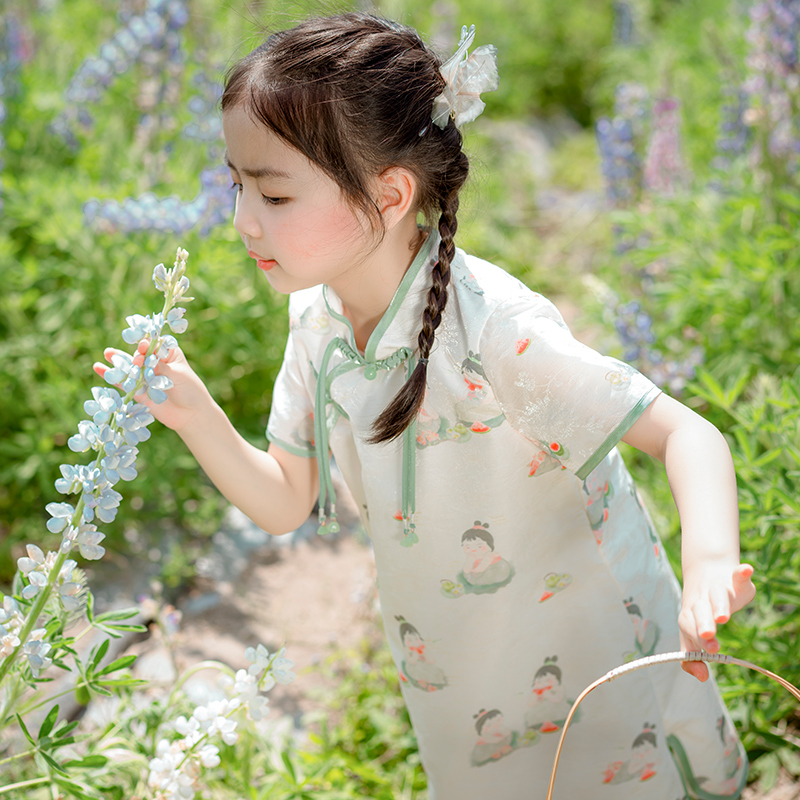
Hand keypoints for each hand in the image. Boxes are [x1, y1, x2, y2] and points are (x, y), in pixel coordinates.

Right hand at [94, 340, 212, 433]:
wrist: (191, 415)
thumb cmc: (190, 390)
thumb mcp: (177, 375)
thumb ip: (159, 367)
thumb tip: (142, 357)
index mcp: (169, 354)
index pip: (155, 345)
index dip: (148, 345)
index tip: (144, 347)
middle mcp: (155, 363)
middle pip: (141, 355)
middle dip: (136, 355)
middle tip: (136, 360)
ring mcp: (145, 377)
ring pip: (130, 367)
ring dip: (118, 360)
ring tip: (107, 353)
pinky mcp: (138, 391)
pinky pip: (123, 382)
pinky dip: (111, 376)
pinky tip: (98, 368)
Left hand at [678, 562, 755, 680]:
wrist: (705, 572)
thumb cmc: (699, 611)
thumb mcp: (692, 633)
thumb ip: (693, 655)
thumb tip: (702, 677)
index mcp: (690, 614)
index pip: (688, 626)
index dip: (697, 638)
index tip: (710, 651)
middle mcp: (702, 600)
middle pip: (700, 611)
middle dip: (703, 623)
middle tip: (707, 636)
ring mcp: (717, 587)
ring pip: (717, 594)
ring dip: (719, 604)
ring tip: (722, 616)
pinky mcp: (733, 577)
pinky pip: (737, 574)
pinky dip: (742, 572)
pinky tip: (746, 570)